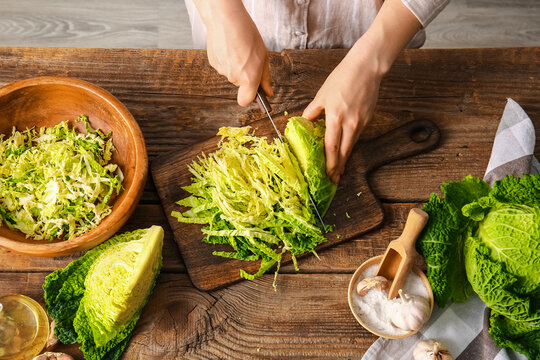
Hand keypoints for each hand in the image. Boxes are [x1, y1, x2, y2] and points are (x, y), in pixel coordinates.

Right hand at [196, 0, 272, 105]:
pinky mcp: (213, 63)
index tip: (255, 92)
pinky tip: (229, 47)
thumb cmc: (246, 33)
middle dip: (245, 74)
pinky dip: (227, 59)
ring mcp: (222, 71)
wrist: (225, 18)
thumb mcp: (263, 56)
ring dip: (236, 65)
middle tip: (248, 58)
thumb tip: (268, 92)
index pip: (245, 101)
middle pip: (240, 84)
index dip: (250, 98)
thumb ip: (265, 77)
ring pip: (231, 74)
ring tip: (238, 49)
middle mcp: (234, 77)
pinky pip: (223, 66)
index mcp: (249, 78)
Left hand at [303, 43, 382, 183]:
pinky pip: (357, 136)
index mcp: (336, 118)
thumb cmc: (342, 78)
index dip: (329, 163)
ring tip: (339, 170)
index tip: (327, 174)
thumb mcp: (322, 95)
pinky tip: (346, 150)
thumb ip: (312, 111)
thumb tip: (304, 122)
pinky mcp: (368, 119)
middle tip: (333, 180)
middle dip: (338, 168)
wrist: (366, 68)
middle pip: (343, 152)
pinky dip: (350, 145)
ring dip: (344, 159)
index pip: (331, 147)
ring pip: (351, 146)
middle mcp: (350, 123)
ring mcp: (361, 122)